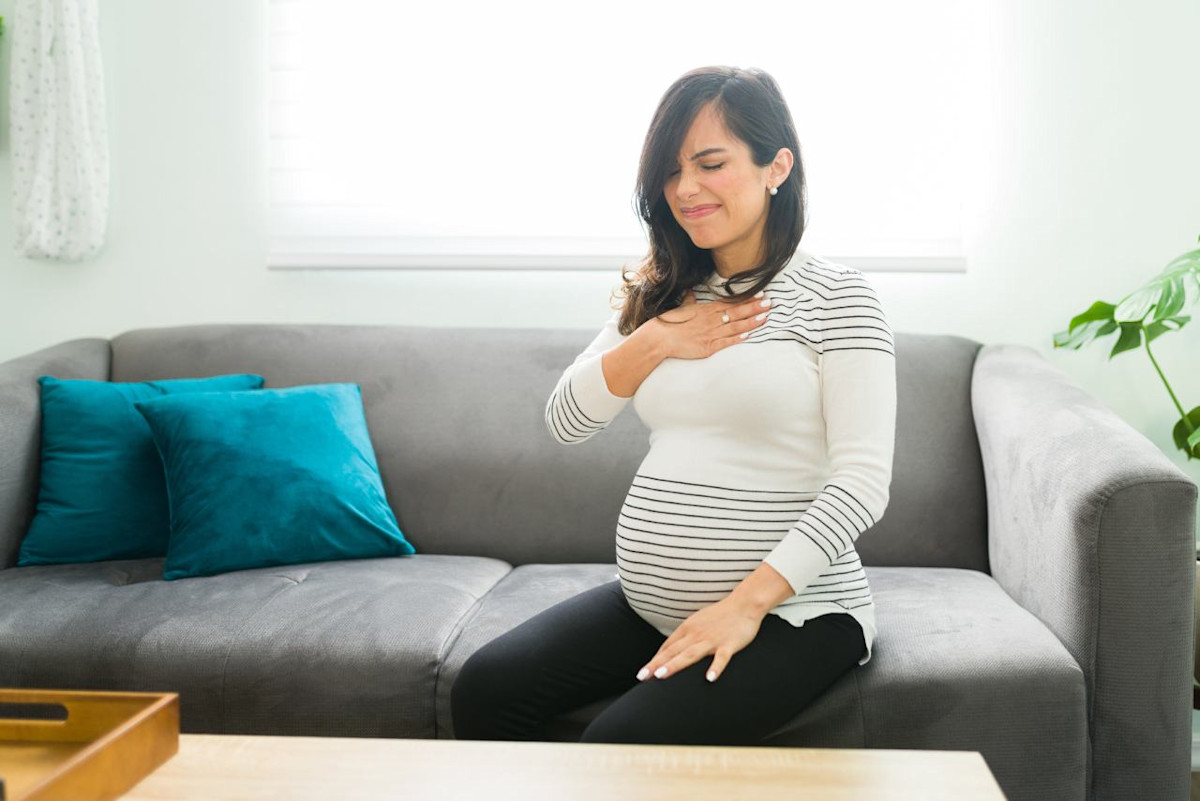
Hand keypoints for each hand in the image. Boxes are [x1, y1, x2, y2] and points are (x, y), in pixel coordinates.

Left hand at [636, 596, 764, 683]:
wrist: (744, 604)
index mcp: (688, 629)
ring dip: (675, 665)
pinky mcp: (729, 644)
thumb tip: (670, 649)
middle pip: (673, 651)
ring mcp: (712, 640)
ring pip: (690, 654)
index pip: (667, 647)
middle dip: (657, 664)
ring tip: (661, 676)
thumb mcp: (697, 622)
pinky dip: (716, 668)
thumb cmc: (720, 615)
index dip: (654, 660)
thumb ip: (684, 636)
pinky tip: (710, 679)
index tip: (642, 674)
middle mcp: (696, 634)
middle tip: (641, 677)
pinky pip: (722, 658)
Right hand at [651, 289, 770, 360]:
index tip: (760, 294)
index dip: (746, 299)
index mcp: (706, 309)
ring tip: (765, 317)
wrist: (660, 338)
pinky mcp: (708, 347)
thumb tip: (690, 293)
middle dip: (755, 307)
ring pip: (735, 326)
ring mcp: (711, 334)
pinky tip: (749, 335)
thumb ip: (688, 301)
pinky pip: (726, 342)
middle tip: (770, 303)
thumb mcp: (680, 308)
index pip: (730, 302)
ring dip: (751, 322)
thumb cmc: (668, 323)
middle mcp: (711, 320)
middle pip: (737, 312)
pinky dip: (738, 338)